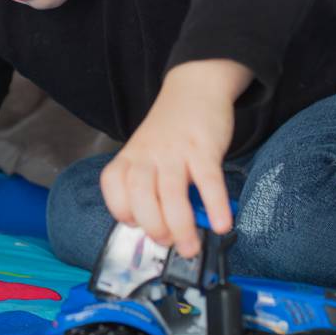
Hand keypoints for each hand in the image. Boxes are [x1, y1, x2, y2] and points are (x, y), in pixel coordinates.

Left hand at [100, 59, 251, 258]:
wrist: (196, 87)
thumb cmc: (172, 129)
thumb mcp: (150, 151)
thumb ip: (153, 184)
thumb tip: (171, 225)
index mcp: (130, 157)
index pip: (114, 189)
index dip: (123, 213)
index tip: (137, 227)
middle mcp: (148, 155)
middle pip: (140, 196)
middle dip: (154, 228)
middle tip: (168, 242)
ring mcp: (175, 151)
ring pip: (172, 194)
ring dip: (181, 227)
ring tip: (191, 247)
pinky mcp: (203, 148)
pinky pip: (208, 181)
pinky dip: (214, 205)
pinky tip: (221, 224)